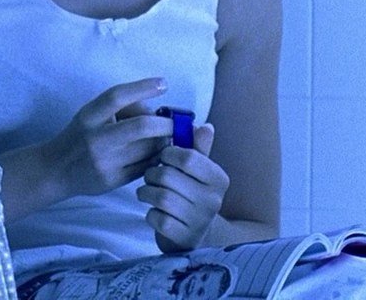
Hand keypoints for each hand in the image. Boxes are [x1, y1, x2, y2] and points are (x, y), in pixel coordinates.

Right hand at [43, 78, 173, 198]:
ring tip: (166, 138)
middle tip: (177, 122)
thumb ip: (121, 108)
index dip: (142, 88)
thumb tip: (157, 111)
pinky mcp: (112, 181)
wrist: (56, 170)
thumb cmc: (81, 135)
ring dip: (164, 141)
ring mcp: (104, 163)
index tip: (163, 84)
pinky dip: (156, 158)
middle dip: (166, 124)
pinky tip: (156, 154)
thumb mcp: (92, 114)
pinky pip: (145, 167)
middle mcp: (96, 139)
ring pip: (148, 149)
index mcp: (88, 116)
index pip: (117, 97)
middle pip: (141, 126)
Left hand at [137, 123, 229, 252]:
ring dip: (146, 193)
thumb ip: (198, 149)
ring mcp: (200, 221)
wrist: (194, 235)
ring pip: (161, 197)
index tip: (163, 157)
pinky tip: (154, 211)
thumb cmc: (191, 194)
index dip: (168, 154)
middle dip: (152, 174)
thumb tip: (205, 126)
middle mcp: (213, 200)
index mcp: (219, 179)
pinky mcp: (184, 238)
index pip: (188, 157)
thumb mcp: (198, 171)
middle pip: (168, 176)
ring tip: (147, 192)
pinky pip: (157, 219)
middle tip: (150, 176)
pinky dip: (150, 214)